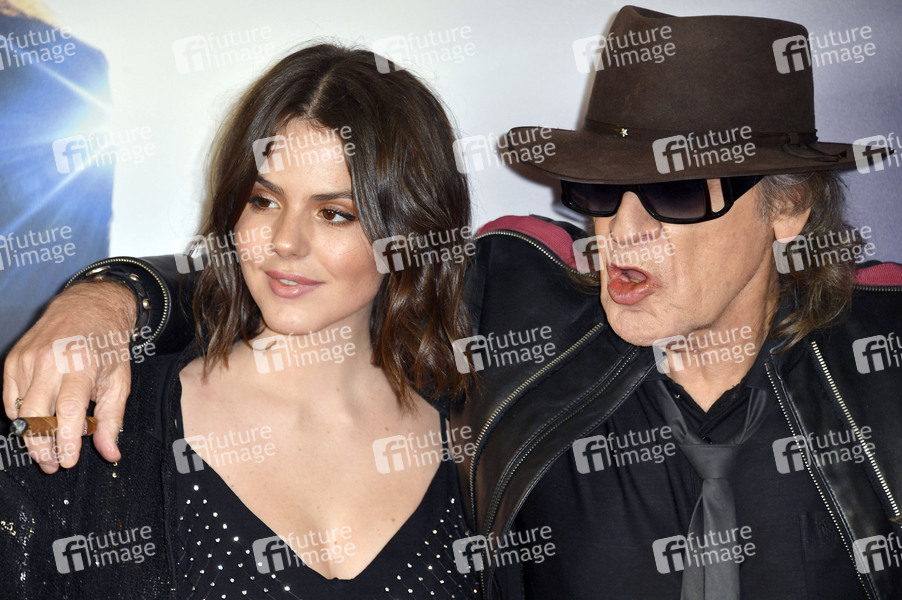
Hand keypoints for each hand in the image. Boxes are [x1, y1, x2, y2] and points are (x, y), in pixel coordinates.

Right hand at [3, 281, 136, 472]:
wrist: (88, 307)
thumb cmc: (107, 346)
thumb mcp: (120, 380)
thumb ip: (112, 419)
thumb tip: (110, 453)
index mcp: (81, 364)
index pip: (68, 411)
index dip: (66, 441)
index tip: (68, 462)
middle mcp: (50, 361)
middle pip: (37, 416)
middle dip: (43, 447)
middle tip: (54, 465)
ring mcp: (27, 360)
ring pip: (21, 411)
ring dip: (32, 437)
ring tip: (47, 451)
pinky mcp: (13, 360)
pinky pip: (11, 400)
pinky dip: (22, 417)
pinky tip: (38, 423)